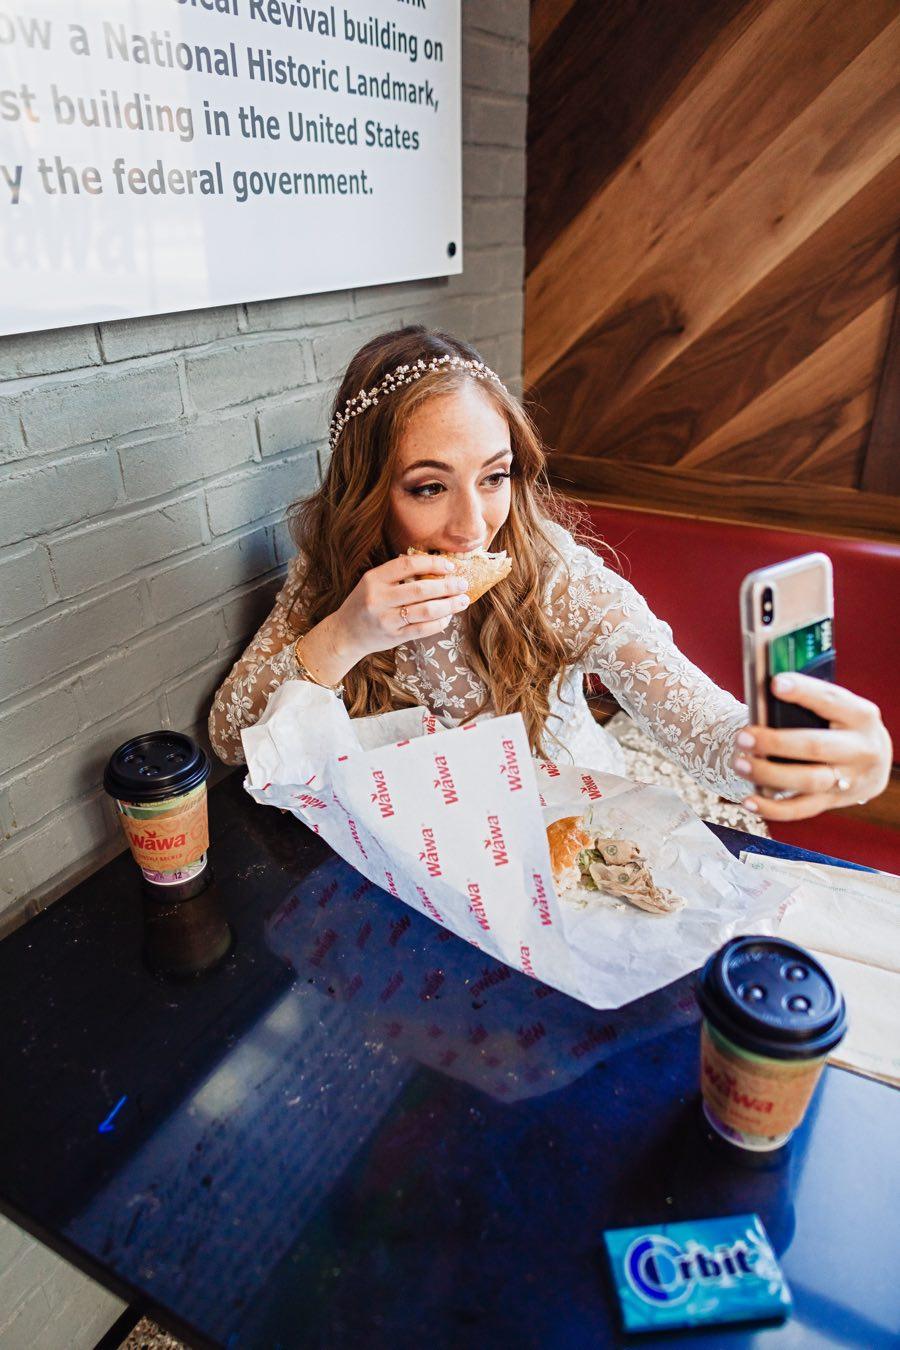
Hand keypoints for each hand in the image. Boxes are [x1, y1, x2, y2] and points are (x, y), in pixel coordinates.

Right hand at [334, 552, 471, 660]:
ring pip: (425, 611)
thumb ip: (397, 576)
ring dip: (449, 605)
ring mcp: (386, 619)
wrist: (345, 633)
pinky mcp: (394, 637)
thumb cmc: (364, 604)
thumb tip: (436, 570)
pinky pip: (423, 629)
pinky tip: (448, 617)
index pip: (407, 564)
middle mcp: (378, 598)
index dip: (432, 563)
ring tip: (462, 600)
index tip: (450, 566)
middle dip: (447, 586)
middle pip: (421, 589)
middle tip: (463, 584)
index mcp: (374, 579)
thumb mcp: (373, 583)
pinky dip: (440, 622)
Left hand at [733, 672, 892, 820]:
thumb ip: (809, 706)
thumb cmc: (842, 725)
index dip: (804, 692)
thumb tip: (764, 706)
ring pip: (807, 781)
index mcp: (861, 716)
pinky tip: (748, 801)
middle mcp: (861, 749)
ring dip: (769, 774)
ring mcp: (849, 780)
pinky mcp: (833, 801)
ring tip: (740, 763)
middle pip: (815, 747)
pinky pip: (801, 809)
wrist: (873, 761)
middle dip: (776, 742)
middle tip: (743, 736)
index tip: (775, 684)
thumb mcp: (839, 710)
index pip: (831, 701)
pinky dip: (772, 808)